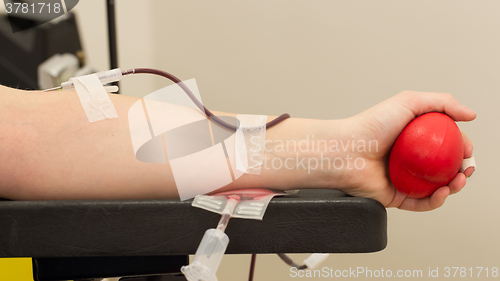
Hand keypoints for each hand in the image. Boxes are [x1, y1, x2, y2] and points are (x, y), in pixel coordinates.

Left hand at [341, 91, 475, 210]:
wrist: (346, 150)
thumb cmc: (371, 125)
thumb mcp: (408, 102)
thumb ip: (442, 103)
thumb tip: (470, 115)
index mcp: (414, 139)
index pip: (446, 145)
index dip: (462, 148)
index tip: (468, 149)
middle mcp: (410, 160)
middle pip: (444, 168)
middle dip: (463, 170)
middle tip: (467, 168)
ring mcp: (403, 179)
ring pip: (436, 188)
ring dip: (454, 186)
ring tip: (458, 180)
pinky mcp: (396, 197)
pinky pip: (420, 203)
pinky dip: (436, 200)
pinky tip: (442, 192)